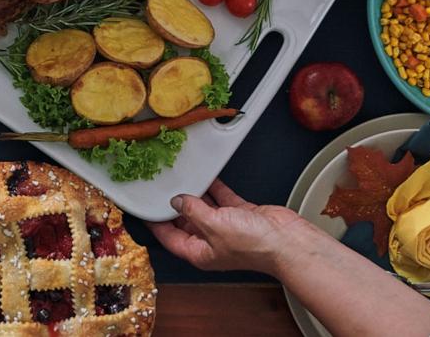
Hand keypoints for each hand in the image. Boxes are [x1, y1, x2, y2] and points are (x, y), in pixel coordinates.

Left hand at [150, 180, 299, 273]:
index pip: (169, 237)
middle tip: (160, 188)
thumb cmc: (254, 245)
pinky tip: (206, 176)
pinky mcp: (241, 215)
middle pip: (185, 221)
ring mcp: (227, 228)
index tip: (143, 209)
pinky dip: (214, 188)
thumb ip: (193, 211)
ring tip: (180, 178)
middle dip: (174, 206)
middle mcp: (211, 242)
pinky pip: (222, 199)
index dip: (154, 223)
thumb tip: (177, 201)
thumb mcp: (213, 225)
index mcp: (200, 252)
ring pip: (203, 208)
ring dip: (194, 194)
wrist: (286, 241)